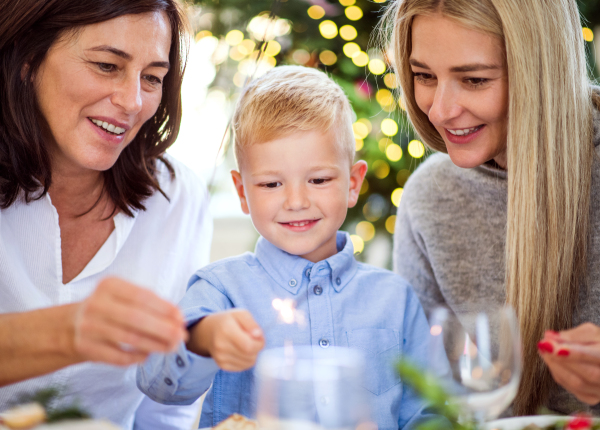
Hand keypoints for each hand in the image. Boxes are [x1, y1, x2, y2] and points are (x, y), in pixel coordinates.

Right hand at [72, 277, 187, 365]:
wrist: (71, 325)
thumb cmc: (110, 308)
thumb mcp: (124, 296)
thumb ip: (150, 303)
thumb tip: (178, 318)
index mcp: (109, 285)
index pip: (141, 296)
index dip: (164, 308)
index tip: (182, 318)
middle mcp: (96, 303)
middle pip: (136, 318)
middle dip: (163, 328)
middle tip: (181, 336)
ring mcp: (88, 326)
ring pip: (129, 338)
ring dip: (155, 345)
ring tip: (171, 347)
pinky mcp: (85, 347)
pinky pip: (117, 356)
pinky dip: (137, 357)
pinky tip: (149, 355)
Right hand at [187, 309, 264, 371]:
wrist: (208, 331)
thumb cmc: (228, 321)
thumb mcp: (240, 313)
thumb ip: (251, 323)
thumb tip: (258, 335)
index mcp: (226, 330)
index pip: (249, 346)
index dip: (259, 343)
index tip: (259, 337)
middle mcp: (221, 345)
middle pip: (250, 356)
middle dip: (257, 348)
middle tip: (254, 340)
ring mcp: (220, 357)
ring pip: (248, 363)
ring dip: (253, 355)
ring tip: (247, 344)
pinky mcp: (222, 365)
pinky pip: (243, 367)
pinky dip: (246, 360)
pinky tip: (241, 351)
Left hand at [538, 323, 599, 403]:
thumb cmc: (599, 343)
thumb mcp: (592, 333)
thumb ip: (573, 335)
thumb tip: (549, 337)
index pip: (597, 357)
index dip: (573, 352)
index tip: (550, 343)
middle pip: (588, 374)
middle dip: (561, 359)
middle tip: (543, 345)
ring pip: (578, 384)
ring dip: (556, 366)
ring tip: (544, 351)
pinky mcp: (592, 397)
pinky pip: (573, 390)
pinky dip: (559, 375)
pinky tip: (552, 362)